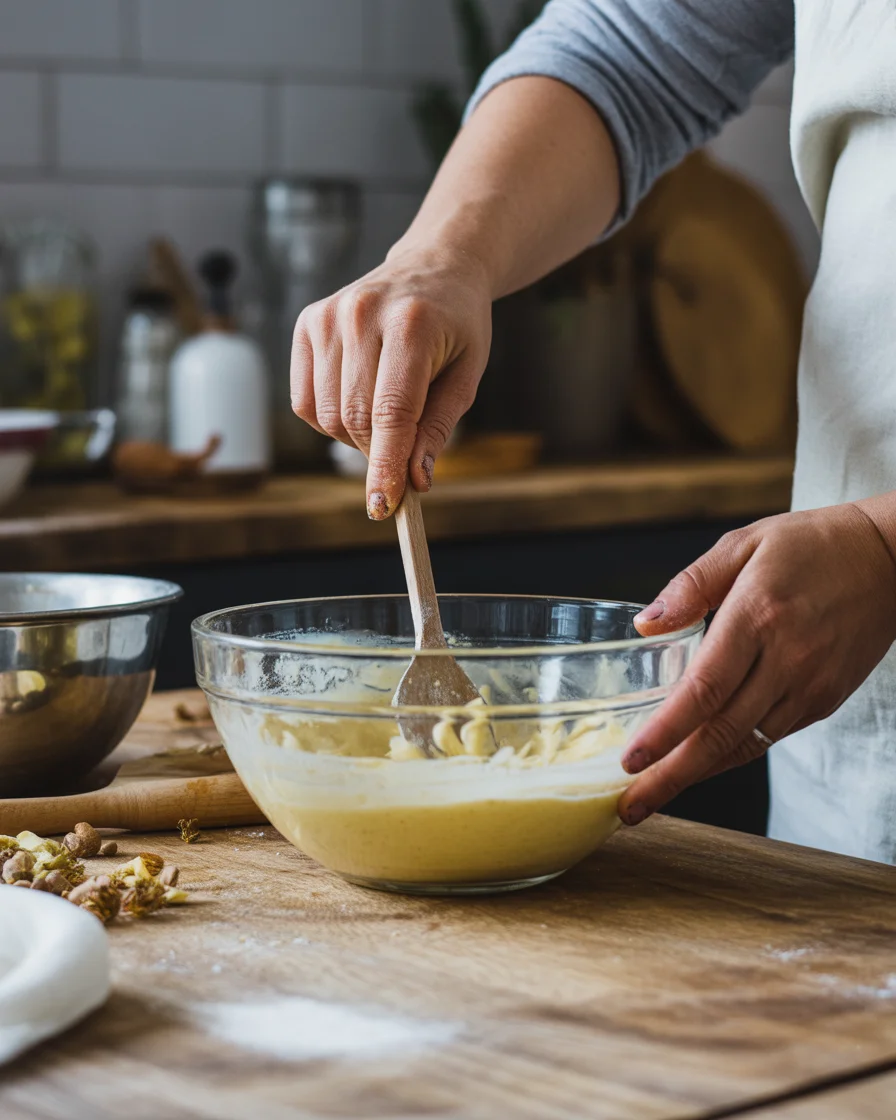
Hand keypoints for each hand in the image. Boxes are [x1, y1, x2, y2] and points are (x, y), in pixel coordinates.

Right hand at [290, 244, 491, 518]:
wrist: (435, 266)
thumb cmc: (458, 326)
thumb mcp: (466, 377)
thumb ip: (437, 429)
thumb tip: (414, 482)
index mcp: (411, 325)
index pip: (390, 411)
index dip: (385, 465)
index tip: (383, 506)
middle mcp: (361, 314)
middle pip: (354, 418)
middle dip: (377, 453)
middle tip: (403, 454)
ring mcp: (327, 316)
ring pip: (327, 415)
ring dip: (355, 436)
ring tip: (387, 413)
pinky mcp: (307, 323)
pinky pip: (305, 400)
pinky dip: (330, 418)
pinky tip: (359, 398)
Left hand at [617, 502, 895, 824]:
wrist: (891, 560)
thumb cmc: (811, 546)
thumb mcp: (743, 545)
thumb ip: (690, 586)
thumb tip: (645, 626)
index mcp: (758, 617)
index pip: (703, 690)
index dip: (664, 732)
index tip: (630, 761)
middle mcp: (786, 660)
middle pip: (720, 734)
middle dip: (670, 777)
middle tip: (629, 807)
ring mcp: (808, 686)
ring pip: (744, 746)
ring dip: (696, 774)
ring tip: (652, 795)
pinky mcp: (823, 700)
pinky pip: (768, 737)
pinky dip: (729, 755)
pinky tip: (697, 763)